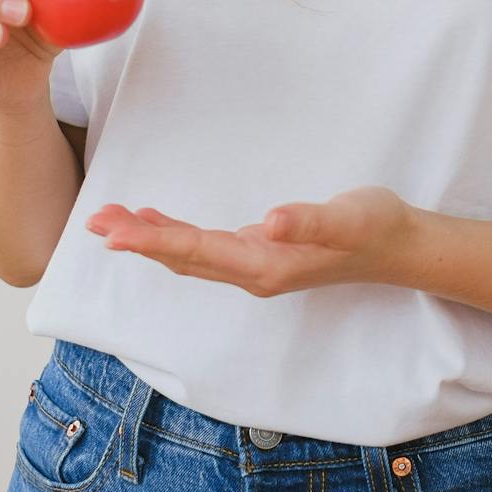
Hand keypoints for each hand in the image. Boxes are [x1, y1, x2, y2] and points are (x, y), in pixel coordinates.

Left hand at [84, 186, 415, 296]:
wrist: (398, 248)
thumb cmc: (374, 228)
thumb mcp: (347, 219)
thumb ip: (310, 221)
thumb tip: (272, 221)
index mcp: (266, 264)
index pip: (197, 250)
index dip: (153, 240)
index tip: (113, 234)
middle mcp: (253, 272)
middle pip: (182, 257)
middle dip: (137, 240)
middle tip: (93, 221)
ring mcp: (255, 266)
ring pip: (189, 255)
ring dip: (149, 238)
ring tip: (110, 221)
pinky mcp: (260, 255)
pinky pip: (203, 249)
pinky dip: (174, 234)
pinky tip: (157, 220)